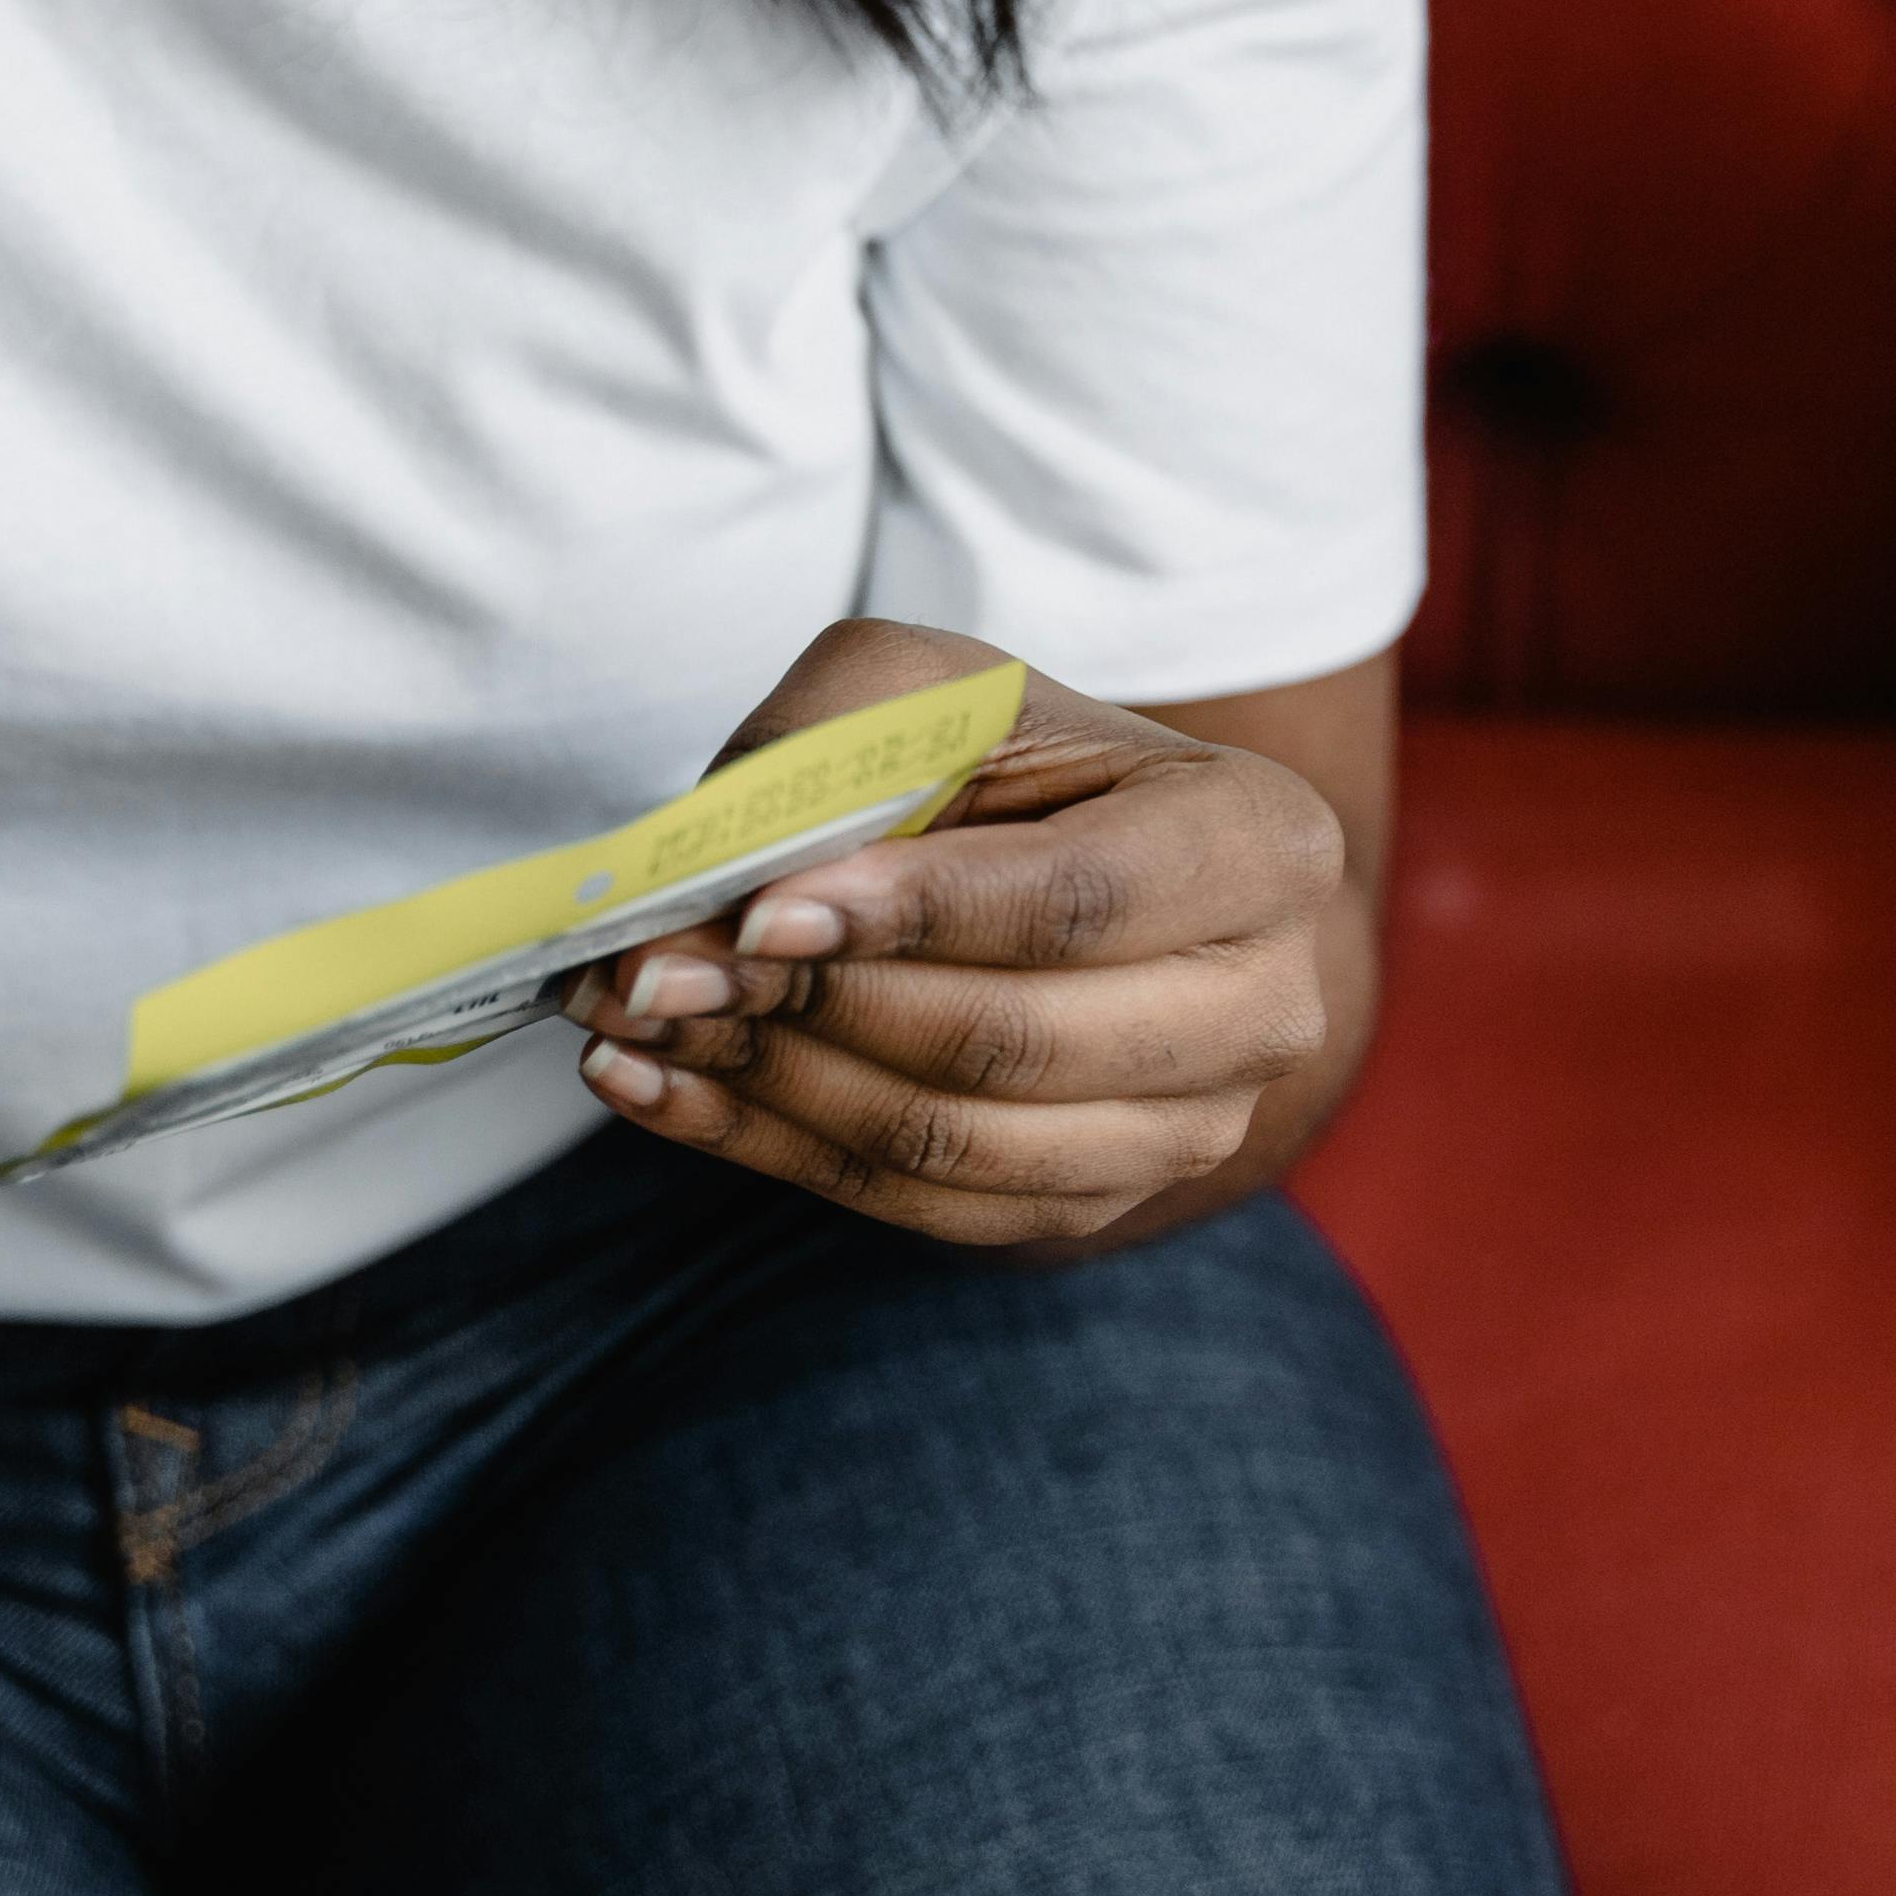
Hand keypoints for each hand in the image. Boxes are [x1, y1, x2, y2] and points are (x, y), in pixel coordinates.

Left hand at [567, 619, 1349, 1248]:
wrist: (1079, 859)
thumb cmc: (1009, 757)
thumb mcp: (930, 689)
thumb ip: (829, 752)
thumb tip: (704, 888)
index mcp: (1258, 845)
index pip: (1076, 902)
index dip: (913, 915)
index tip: (760, 912)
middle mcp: (1262, 1006)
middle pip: (1011, 1042)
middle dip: (810, 1008)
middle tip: (651, 966)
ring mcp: (1191, 1130)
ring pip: (952, 1144)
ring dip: (768, 1083)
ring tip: (634, 1017)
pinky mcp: (1093, 1202)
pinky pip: (914, 1207)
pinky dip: (764, 1146)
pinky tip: (653, 1082)